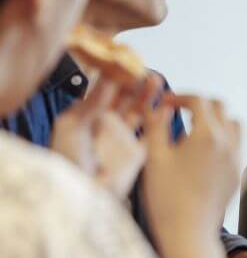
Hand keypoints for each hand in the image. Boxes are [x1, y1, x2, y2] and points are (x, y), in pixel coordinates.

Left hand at [51, 77, 159, 198]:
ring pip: (140, 113)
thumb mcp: (73, 124)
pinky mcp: (137, 153)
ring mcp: (123, 139)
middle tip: (148, 72)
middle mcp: (106, 126)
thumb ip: (93, 101)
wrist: (82, 192)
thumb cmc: (69, 161)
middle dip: (137, 86)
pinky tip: (166, 108)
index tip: (129, 65)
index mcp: (88, 117)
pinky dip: (159, 121)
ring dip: (149, 98)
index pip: (106, 93)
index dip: (118, 79)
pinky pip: (151, 133)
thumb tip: (108, 76)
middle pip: (125, 100)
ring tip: (159, 83)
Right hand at [142, 95, 240, 236]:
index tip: (164, 103)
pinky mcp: (236, 173)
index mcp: (207, 135)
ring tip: (193, 129)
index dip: (180, 97)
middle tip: (178, 112)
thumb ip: (156, 124)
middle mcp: (228, 143)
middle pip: (220, 107)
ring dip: (216, 119)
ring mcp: (236, 158)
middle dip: (199, 104)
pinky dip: (223, 137)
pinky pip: (236, 144)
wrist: (188, 233)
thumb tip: (158, 104)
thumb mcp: (154, 156)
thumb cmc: (166, 196)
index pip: (199, 100)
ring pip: (233, 124)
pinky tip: (203, 151)